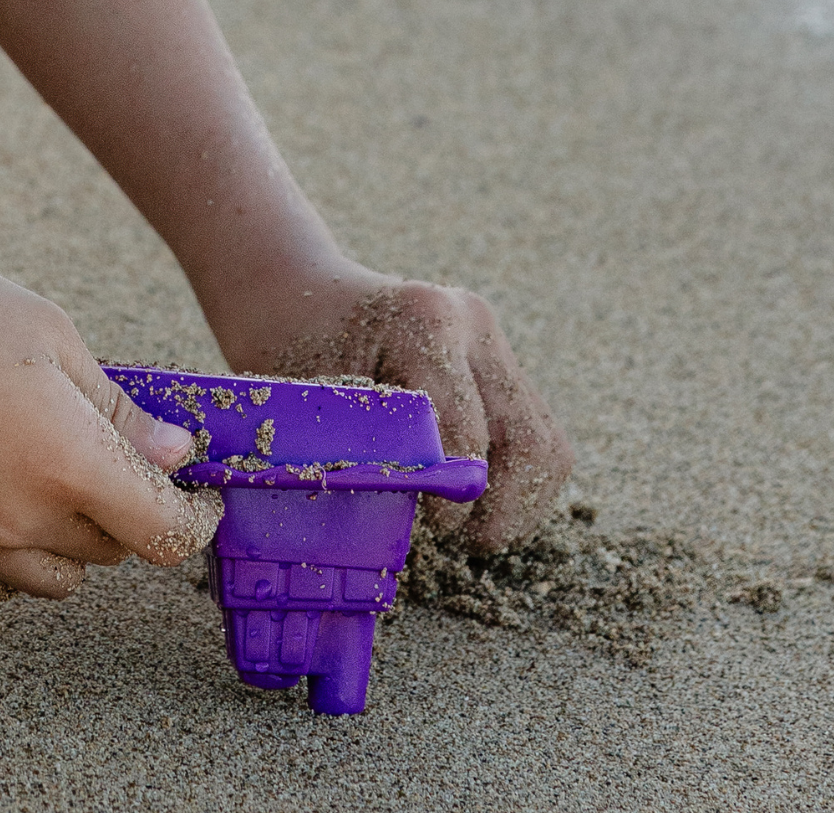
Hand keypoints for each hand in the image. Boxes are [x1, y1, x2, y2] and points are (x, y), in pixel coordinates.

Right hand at [0, 249, 222, 599]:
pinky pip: (4, 580)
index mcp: (68, 462)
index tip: (203, 489)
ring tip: (66, 464)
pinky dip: (26, 555)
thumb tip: (175, 455)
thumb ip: (115, 405)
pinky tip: (14, 494)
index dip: (198, 516)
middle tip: (123, 443)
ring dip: (84, 535)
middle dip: (137, 507)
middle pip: (117, 550)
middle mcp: (27, 519)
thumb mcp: (44, 330)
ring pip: (65, 575)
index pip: (165, 531)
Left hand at [253, 271, 572, 551]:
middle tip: (455, 541)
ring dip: (517, 504)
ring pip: (546, 447)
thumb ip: (351, 451)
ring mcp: (492, 341)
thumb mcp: (302, 394)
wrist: (297, 293)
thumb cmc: (287, 344)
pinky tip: (474, 503)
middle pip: (528, 443)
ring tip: (468, 529)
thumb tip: (400, 524)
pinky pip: (537, 441)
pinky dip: (516, 485)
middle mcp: (472, 322)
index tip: (428, 531)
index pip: (465, 430)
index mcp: (422, 318)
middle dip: (500, 511)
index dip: (454, 498)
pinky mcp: (501, 365)